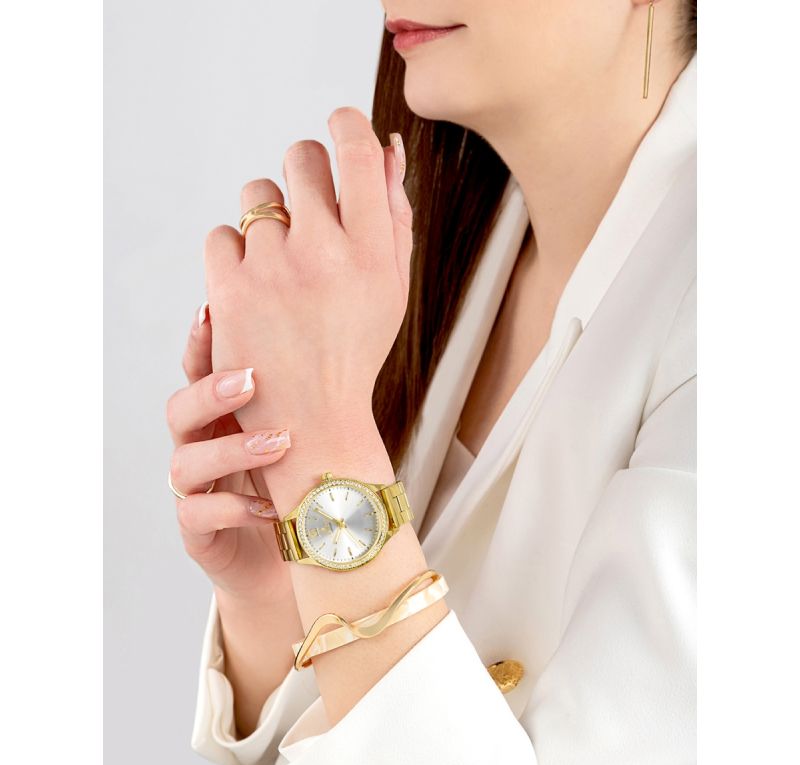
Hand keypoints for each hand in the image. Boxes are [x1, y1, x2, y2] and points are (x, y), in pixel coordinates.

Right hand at [166, 304, 293, 605]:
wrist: (301, 555)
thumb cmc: (303, 484)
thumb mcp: (306, 435)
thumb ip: (307, 395)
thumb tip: (345, 336)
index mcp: (223, 416)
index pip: (200, 372)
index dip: (199, 343)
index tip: (212, 312)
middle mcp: (201, 447)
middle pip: (180, 410)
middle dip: (210, 392)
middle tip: (252, 380)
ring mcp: (196, 491)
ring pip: (185, 463)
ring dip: (231, 449)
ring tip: (279, 444)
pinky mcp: (198, 533)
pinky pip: (198, 516)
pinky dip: (232, 509)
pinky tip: (268, 509)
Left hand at [204, 107, 410, 445]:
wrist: (311, 418)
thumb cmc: (355, 348)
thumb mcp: (393, 286)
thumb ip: (395, 214)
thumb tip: (389, 147)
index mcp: (375, 251)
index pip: (357, 150)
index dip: (346, 124)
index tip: (340, 127)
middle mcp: (326, 252)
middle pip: (301, 157)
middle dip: (305, 172)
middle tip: (308, 208)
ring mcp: (274, 269)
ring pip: (256, 193)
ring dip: (268, 216)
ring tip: (280, 262)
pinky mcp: (230, 290)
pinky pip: (221, 235)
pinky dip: (235, 254)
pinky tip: (254, 285)